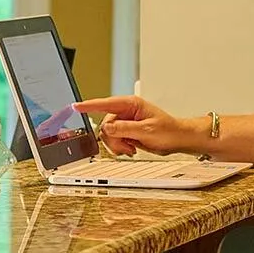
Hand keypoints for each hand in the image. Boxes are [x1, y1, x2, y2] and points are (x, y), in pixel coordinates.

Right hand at [75, 93, 205, 156]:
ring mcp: (126, 122)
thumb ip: (125, 129)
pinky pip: (114, 140)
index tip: (76, 106)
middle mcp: (126, 112)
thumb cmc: (169, 130)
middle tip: (127, 146)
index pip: (106, 104)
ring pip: (108, 135)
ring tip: (131, 148)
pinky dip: (120, 147)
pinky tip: (131, 149)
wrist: (177, 140)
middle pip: (105, 125)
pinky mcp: (127, 132)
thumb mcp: (146, 130)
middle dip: (113, 139)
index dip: (89, 105)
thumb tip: (108, 128)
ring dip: (117, 145)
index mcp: (131, 104)